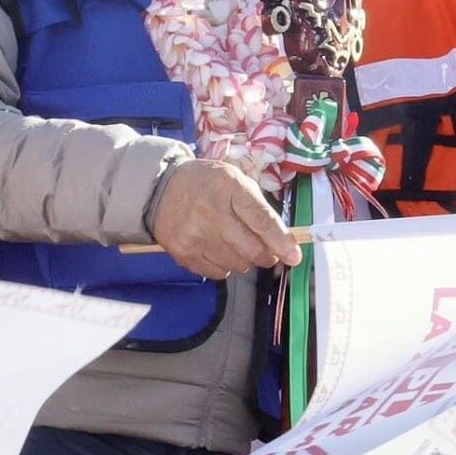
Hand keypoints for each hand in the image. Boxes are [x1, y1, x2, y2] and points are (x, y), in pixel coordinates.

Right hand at [151, 159, 300, 280]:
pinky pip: (217, 272)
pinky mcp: (183, 252)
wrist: (160, 188)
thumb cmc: (207, 184)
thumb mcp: (236, 182)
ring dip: (244, 260)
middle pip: (252, 250)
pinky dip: (224, 265)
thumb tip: (284, 244)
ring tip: (234, 243)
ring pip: (237, 265)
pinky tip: (216, 248)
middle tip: (265, 251)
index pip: (262, 221)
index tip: (294, 256)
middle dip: (266, 255)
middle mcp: (211, 212)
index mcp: (230, 188)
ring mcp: (195, 235)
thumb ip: (261, 210)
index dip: (281, 242)